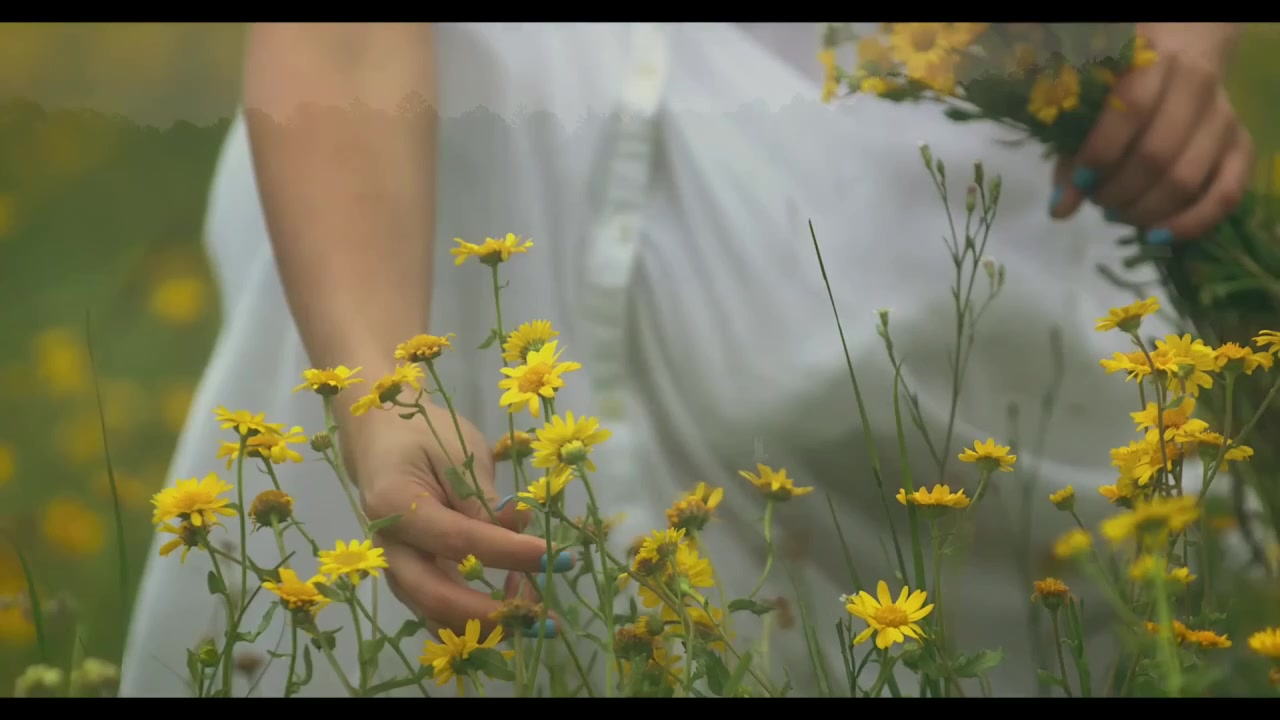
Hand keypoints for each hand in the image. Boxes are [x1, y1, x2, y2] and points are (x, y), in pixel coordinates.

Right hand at [342, 403, 565, 636]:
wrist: (381, 437)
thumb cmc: (424, 435)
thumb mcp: (459, 453)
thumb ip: (484, 499)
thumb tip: (520, 530)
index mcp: (394, 504)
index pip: (459, 540)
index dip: (510, 554)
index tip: (556, 559)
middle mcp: (388, 547)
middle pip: (436, 597)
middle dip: (493, 614)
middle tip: (545, 618)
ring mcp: (394, 567)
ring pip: (434, 614)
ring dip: (486, 623)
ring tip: (537, 616)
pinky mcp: (407, 576)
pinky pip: (437, 609)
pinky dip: (474, 617)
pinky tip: (514, 602)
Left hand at [1050, 23, 1251, 243]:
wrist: (1180, 59)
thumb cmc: (1120, 87)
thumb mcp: (1089, 107)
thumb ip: (1072, 155)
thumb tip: (1060, 210)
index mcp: (1152, 61)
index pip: (1130, 110)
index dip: (1101, 155)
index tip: (1080, 183)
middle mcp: (1196, 86)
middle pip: (1158, 154)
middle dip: (1118, 191)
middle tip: (1099, 200)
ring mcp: (1223, 119)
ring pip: (1187, 180)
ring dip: (1144, 210)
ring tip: (1118, 213)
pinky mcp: (1240, 148)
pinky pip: (1225, 196)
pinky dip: (1190, 224)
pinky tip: (1156, 235)